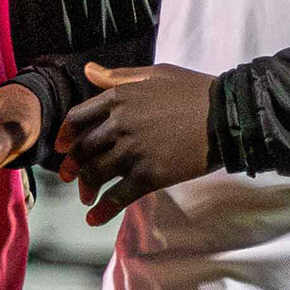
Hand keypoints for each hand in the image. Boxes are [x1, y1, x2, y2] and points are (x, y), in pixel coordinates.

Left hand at [58, 62, 217, 221]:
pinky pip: (117, 197)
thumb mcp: (155, 73)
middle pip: (82, 150)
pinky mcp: (150, 176)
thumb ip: (118, 76)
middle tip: (70, 178)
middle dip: (72, 167)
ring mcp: (133, 152)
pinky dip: (102, 211)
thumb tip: (88, 70)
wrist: (228, 115)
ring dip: (86, 188)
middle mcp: (120, 125)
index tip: (61, 148)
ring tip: (86, 197)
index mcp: (119, 99)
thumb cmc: (195, 91)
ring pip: (95, 174)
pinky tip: (94, 219)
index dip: (64, 136)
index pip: (76, 119)